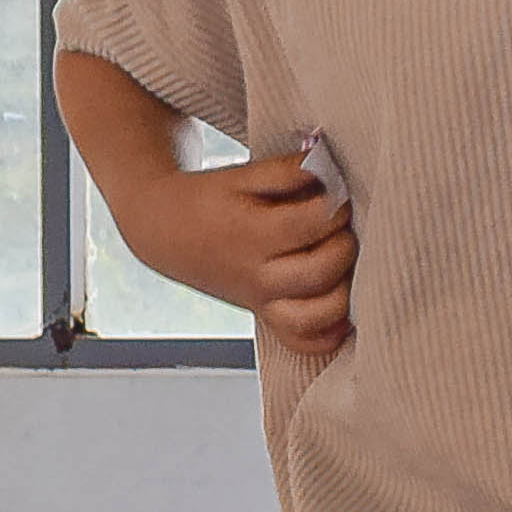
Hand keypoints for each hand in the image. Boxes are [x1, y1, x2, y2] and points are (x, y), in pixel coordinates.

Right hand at [140, 150, 355, 366]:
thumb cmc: (209, 200)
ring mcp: (262, 301)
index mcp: (252, 234)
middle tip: (339, 226)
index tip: (336, 194)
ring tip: (339, 263)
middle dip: (344, 244)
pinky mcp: (266, 316)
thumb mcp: (242, 175)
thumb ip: (289, 171)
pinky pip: (302, 342)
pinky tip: (341, 312)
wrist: (167, 232)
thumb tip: (330, 168)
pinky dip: (328, 334)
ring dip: (343, 290)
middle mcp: (258, 275)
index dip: (336, 205)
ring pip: (317, 314)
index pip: (314, 224)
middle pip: (321, 271)